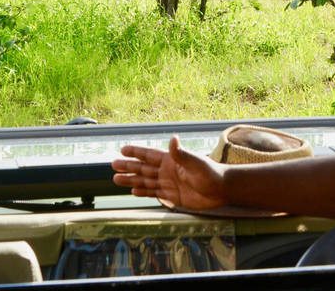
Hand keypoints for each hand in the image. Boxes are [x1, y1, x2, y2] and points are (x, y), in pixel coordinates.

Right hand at [111, 136, 226, 209]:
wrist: (221, 190)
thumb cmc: (211, 173)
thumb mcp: (194, 162)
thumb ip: (181, 153)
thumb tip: (173, 138)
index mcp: (171, 160)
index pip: (150, 155)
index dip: (136, 152)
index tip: (123, 149)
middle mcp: (168, 171)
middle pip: (144, 168)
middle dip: (129, 166)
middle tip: (113, 165)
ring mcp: (169, 183)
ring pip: (146, 181)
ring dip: (132, 180)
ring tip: (116, 179)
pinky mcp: (173, 196)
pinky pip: (154, 193)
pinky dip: (143, 192)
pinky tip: (133, 191)